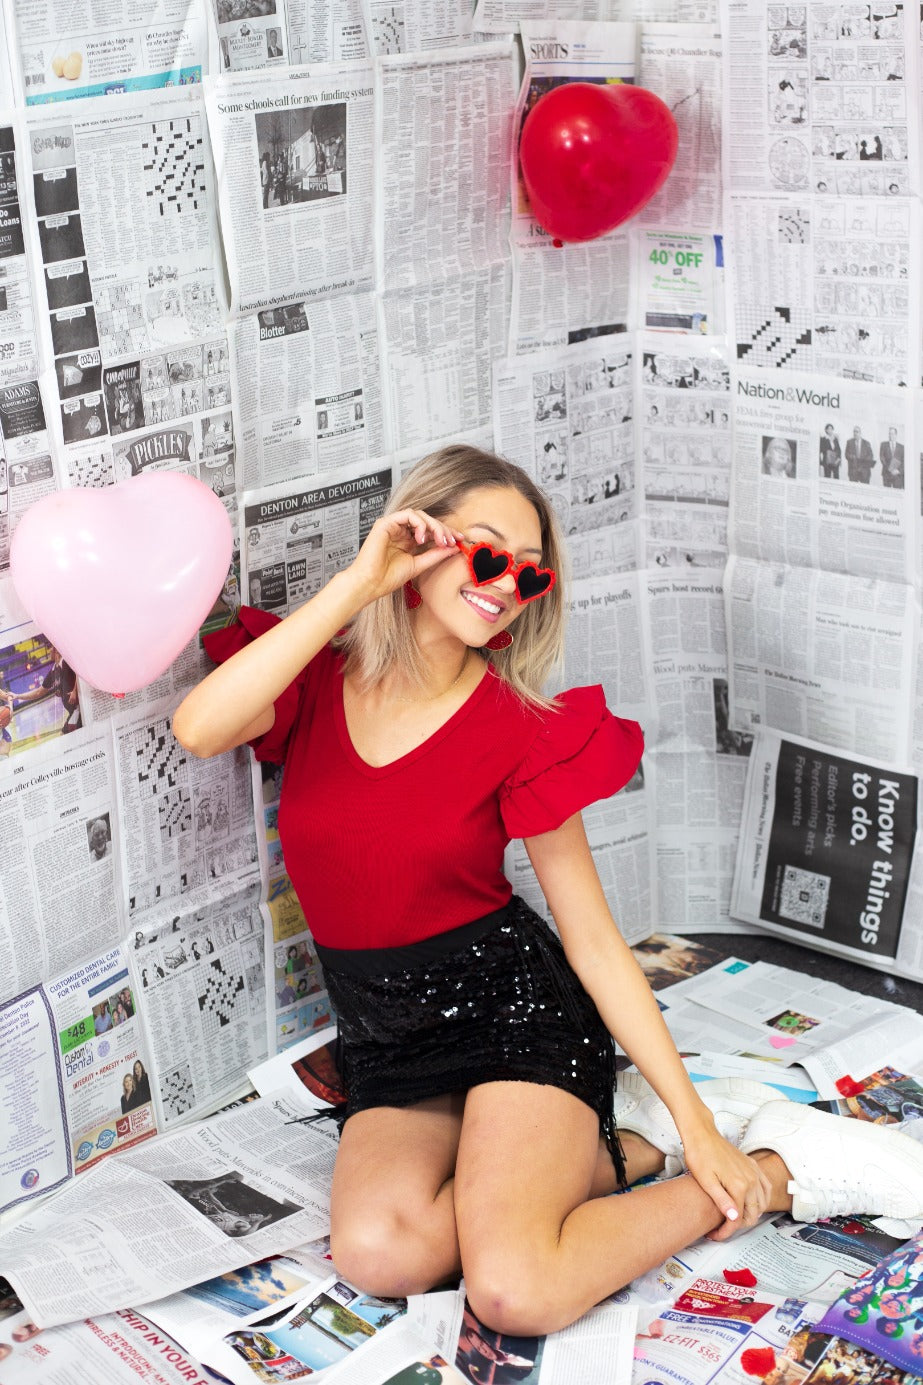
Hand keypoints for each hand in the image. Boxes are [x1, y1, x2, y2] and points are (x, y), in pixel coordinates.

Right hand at [348, 508, 461, 601]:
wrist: (370, 584)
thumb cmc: (388, 578)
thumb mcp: (419, 564)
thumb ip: (435, 554)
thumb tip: (453, 547)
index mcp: (407, 541)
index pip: (430, 530)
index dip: (446, 532)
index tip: (459, 540)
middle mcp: (400, 531)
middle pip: (427, 520)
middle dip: (442, 528)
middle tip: (451, 540)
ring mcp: (392, 526)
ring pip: (419, 514)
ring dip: (433, 525)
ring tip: (440, 539)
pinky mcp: (385, 523)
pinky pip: (407, 514)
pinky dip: (419, 523)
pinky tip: (423, 537)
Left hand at [681, 1125, 771, 1239]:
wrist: (702, 1134)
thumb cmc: (700, 1155)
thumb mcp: (706, 1181)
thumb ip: (721, 1201)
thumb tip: (734, 1218)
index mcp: (739, 1185)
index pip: (737, 1219)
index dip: (726, 1231)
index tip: (715, 1235)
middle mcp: (751, 1179)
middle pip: (752, 1214)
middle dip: (738, 1225)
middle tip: (722, 1228)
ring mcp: (754, 1172)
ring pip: (762, 1203)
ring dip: (751, 1214)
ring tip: (734, 1217)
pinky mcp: (753, 1165)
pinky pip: (766, 1187)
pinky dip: (762, 1199)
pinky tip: (753, 1202)